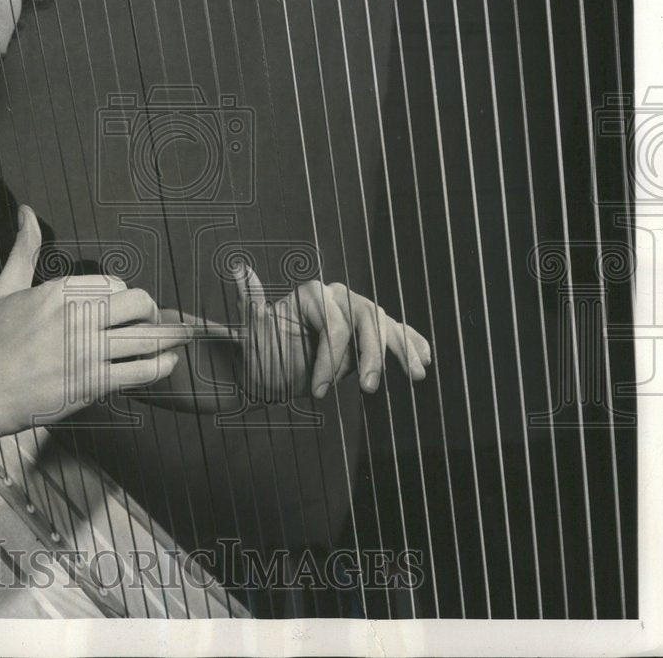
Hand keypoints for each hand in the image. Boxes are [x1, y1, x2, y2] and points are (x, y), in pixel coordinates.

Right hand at [0, 206, 187, 433]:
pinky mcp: (94, 383)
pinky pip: (143, 370)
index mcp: (61, 291)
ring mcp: (88, 351)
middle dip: (151, 311)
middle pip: (139, 303)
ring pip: (147, 337)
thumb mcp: (6, 288)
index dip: (124, 295)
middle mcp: (78, 318)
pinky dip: (163, 365)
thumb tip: (27, 212)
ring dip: (170, 337)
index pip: (115, 283)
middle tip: (151, 320)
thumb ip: (24, 249)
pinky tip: (168, 362)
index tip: (123, 307)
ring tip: (182, 336)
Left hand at [233, 263, 430, 400]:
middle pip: (366, 319)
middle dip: (371, 356)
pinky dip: (411, 343)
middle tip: (368, 390)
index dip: (329, 359)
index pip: (334, 324)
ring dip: (402, 350)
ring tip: (417, 375)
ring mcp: (354, 312)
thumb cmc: (256, 353)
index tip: (317, 393)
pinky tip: (424, 359)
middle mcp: (337, 296)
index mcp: (311, 293)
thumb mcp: (250, 334)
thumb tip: (238, 268)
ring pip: (385, 325)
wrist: (265, 370)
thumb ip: (250, 303)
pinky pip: (394, 332)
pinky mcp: (365, 332)